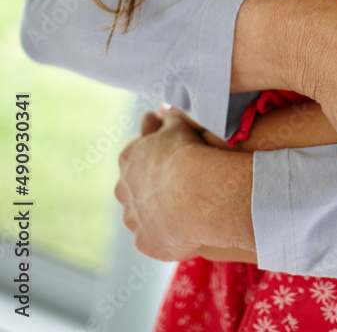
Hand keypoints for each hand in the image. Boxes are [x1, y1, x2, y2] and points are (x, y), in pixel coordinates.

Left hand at [115, 111, 253, 259]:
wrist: (196, 193)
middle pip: (133, 188)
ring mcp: (132, 218)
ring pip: (141, 216)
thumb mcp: (178, 126)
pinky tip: (185, 230)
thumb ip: (167, 119)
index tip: (171, 159)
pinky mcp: (144, 243)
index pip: (134, 155)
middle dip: (150, 187)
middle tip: (177, 186)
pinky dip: (166, 236)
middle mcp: (123, 189)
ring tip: (185, 211)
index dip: (154, 157)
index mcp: (128, 157)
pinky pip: (154, 239)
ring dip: (156, 214)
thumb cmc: (188, 153)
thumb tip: (160, 112)